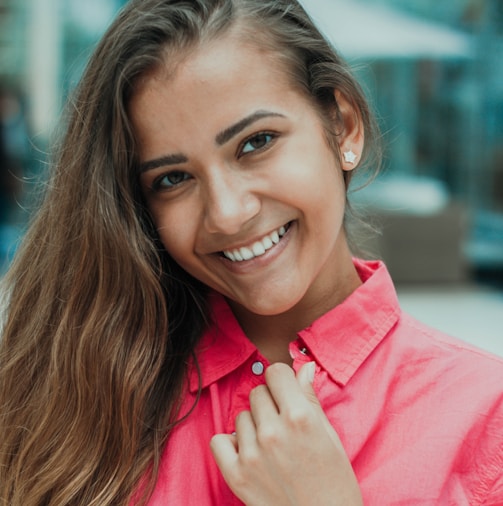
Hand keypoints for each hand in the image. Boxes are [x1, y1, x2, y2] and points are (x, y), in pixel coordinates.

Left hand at [210, 362, 362, 505]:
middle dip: (270, 403)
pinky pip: (219, 440)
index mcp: (300, 417)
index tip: (286, 392)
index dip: (283, 381)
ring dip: (253, 425)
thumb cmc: (335, 483)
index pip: (276, 372)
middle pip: (258, 392)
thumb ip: (311, 398)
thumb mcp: (330, 436)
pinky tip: (248, 453)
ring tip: (271, 445)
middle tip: (282, 424)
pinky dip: (231, 444)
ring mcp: (252, 453)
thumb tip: (304, 368)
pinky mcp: (237, 475)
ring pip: (241, 416)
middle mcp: (273, 431)